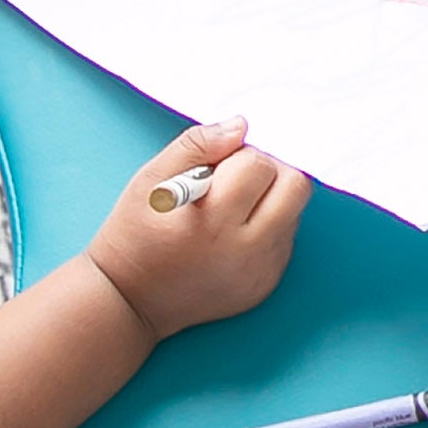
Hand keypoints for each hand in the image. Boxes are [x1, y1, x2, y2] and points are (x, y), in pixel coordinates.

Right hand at [88, 119, 308, 340]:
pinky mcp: (266, 285)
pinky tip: (237, 231)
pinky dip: (270, 226)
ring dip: (273, 199)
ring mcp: (260, 272)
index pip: (259, 164)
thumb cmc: (135, 235)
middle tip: (237, 179)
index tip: (217, 167)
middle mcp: (245, 250)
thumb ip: (197, 145)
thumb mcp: (151, 180)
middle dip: (270, 172)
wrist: (130, 302)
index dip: (239, 156)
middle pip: (295, 187)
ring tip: (234, 207)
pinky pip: (287, 239)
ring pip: (296, 211)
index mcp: (213, 220)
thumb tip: (241, 126)